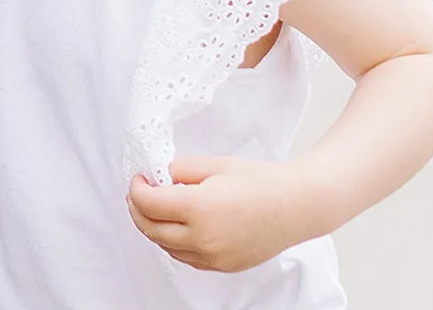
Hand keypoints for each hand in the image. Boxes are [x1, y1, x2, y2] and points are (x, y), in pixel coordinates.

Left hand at [127, 157, 318, 272]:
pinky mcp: (224, 266)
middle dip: (137, 210)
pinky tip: (178, 226)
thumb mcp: (213, 164)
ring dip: (154, 228)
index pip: (147, 204)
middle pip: (151, 230)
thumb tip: (159, 178)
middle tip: (137, 193)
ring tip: (156, 208)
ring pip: (167, 248)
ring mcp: (214, 257)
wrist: (296, 206)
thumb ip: (180, 170)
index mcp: (197, 209)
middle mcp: (203, 238)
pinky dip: (174, 243)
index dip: (136, 189)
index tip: (139, 178)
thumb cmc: (259, 181)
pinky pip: (187, 258)